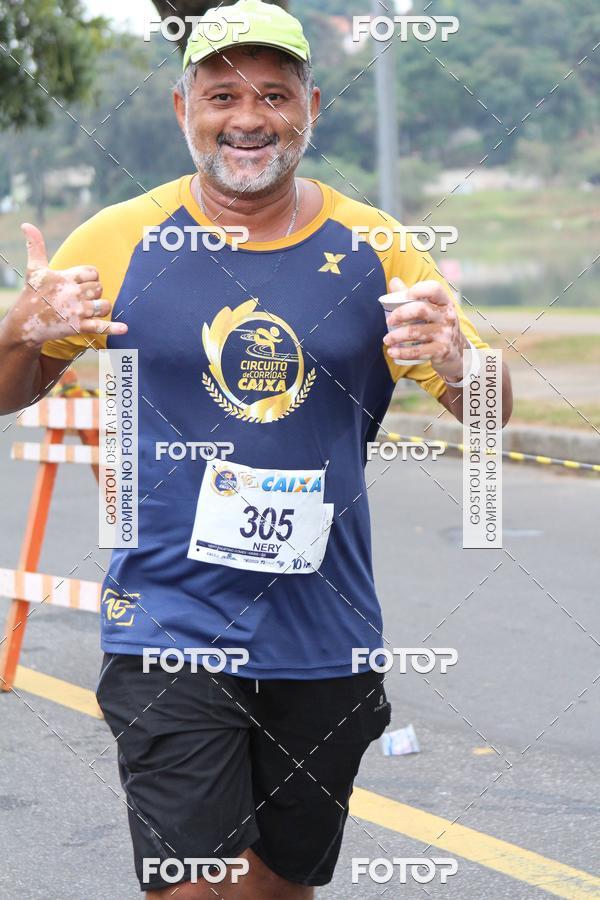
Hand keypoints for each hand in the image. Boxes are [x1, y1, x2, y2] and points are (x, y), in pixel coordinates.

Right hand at [8, 223, 127, 348]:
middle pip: (99, 288)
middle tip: (80, 297)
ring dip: (101, 306)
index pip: (92, 272)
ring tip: (89, 309)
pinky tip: (125, 328)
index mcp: (66, 278)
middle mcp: (73, 294)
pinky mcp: (78, 327)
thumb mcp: (34, 269)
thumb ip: (35, 246)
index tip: (82, 282)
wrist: (25, 323)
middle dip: (94, 292)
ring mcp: (77, 311)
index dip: (91, 277)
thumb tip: (26, 224)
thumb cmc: (32, 294)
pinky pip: (100, 326)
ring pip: (104, 305)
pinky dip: (114, 328)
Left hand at [382, 276, 465, 380]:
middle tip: (389, 321)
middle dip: (400, 314)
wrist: (458, 354)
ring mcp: (446, 334)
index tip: (405, 295)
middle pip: (420, 309)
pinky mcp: (442, 351)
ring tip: (387, 340)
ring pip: (415, 332)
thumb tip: (394, 280)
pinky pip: (417, 351)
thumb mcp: (431, 311)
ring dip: (396, 336)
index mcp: (445, 303)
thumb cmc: (438, 327)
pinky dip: (402, 352)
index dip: (418, 289)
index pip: (434, 289)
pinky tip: (392, 352)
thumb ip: (413, 297)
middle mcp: (448, 316)